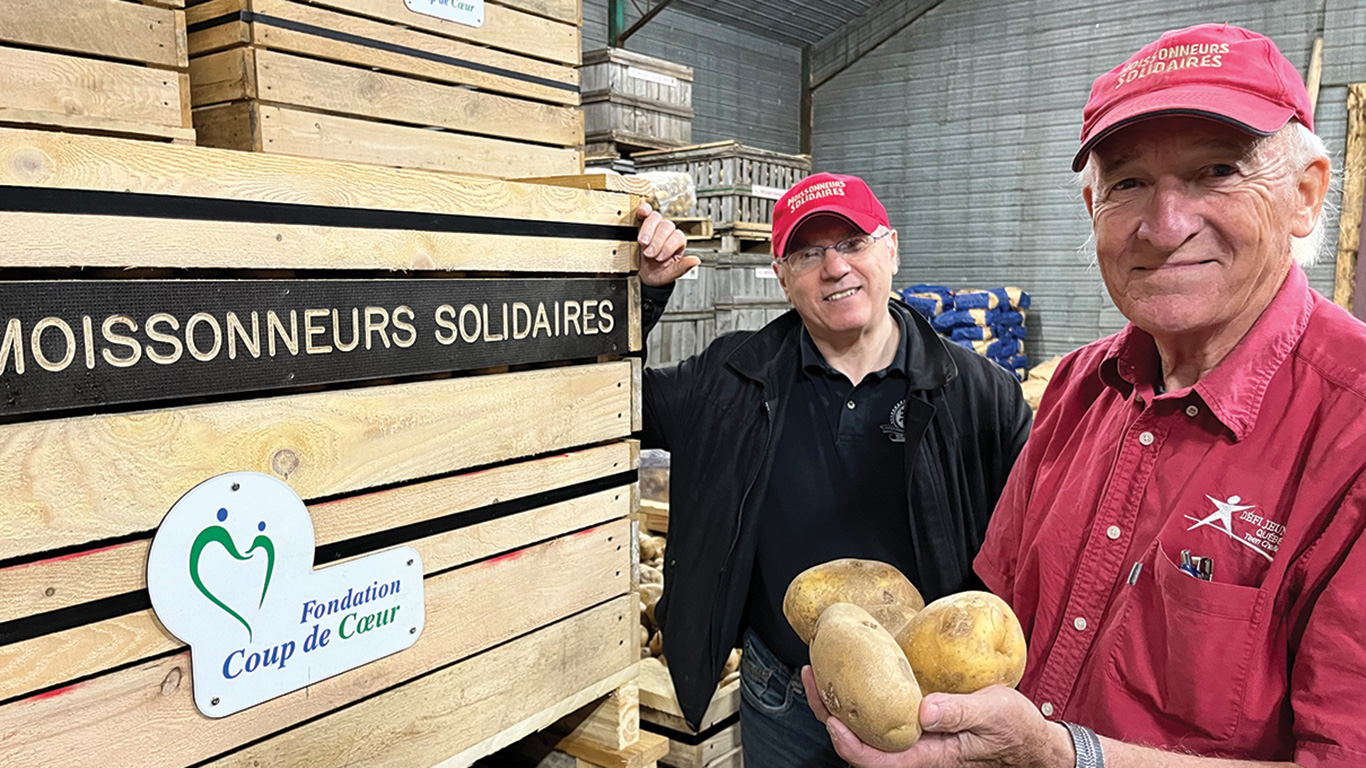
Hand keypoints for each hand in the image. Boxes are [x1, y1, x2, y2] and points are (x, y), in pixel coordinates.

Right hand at [636, 202, 697, 286]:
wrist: (641, 275)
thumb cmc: (656, 272)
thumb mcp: (669, 274)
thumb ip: (682, 267)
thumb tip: (696, 261)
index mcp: (677, 243)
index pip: (677, 237)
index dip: (668, 247)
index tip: (659, 258)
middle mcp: (667, 232)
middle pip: (666, 226)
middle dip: (657, 241)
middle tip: (649, 254)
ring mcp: (654, 226)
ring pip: (655, 218)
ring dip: (648, 230)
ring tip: (643, 243)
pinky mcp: (642, 223)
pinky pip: (645, 211)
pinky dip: (643, 209)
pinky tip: (642, 212)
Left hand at [800, 666, 1073, 767]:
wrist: (1032, 740)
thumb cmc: (1016, 729)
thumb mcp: (994, 713)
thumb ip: (960, 712)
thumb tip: (924, 710)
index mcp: (929, 756)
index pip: (876, 760)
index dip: (848, 743)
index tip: (832, 717)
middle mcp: (915, 750)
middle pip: (859, 741)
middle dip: (829, 712)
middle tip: (812, 673)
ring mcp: (914, 738)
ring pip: (865, 727)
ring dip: (839, 701)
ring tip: (820, 668)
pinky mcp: (917, 723)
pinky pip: (880, 714)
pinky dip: (861, 694)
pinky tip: (855, 671)